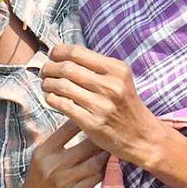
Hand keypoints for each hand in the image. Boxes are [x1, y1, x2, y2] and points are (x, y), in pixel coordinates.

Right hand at [16, 120, 108, 187]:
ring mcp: (65, 181)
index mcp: (44, 152)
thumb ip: (58, 140)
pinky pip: (96, 178)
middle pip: (86, 146)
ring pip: (95, 163)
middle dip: (102, 138)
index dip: (85, 120)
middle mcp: (53, 165)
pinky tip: (110, 163)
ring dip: (107, 154)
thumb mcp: (42, 156)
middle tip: (113, 131)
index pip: (68, 129)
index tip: (96, 116)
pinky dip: (105, 169)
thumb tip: (82, 120)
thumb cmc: (40, 176)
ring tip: (114, 146)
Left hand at [42, 45, 166, 169]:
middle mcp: (111, 85)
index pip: (77, 52)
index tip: (52, 56)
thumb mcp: (120, 79)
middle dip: (49, 68)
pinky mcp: (93, 123)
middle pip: (67, 68)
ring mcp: (102, 105)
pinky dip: (51, 99)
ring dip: (48, 84)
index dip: (58, 52)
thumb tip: (64, 55)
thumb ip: (97, 67)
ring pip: (62, 86)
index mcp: (117, 69)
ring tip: (46, 85)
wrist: (141, 135)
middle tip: (45, 72)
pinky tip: (51, 99)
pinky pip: (63, 105)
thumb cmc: (125, 104)